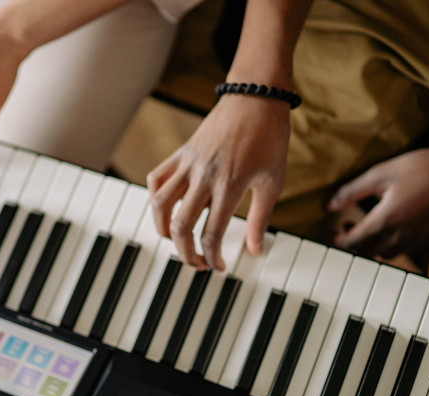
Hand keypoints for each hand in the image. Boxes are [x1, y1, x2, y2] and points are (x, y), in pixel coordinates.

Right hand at [147, 95, 290, 270]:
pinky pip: (157, 178)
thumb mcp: (273, 182)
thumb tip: (254, 251)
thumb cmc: (269, 138)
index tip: (218, 266)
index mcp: (229, 186)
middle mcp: (204, 177)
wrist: (256, 96)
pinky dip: (155, 197)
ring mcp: (188, 164)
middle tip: (196, 262)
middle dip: (184, 253)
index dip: (212, 256)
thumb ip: (261, 220)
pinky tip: (167, 208)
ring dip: (162, 229)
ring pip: (159, 204)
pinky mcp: (181, 153)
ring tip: (175, 240)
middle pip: (180, 226)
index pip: (211, 233)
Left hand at [327, 144, 428, 258]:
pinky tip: (393, 225)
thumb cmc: (421, 167)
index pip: (352, 243)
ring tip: (371, 224)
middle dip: (353, 243)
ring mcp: (416, 242)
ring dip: (372, 244)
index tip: (334, 232)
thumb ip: (352, 191)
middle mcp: (399, 237)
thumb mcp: (381, 174)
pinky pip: (403, 251)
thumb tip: (329, 206)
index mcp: (384, 220)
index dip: (338, 240)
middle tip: (348, 225)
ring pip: (384, 254)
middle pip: (366, 252)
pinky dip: (392, 244)